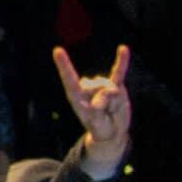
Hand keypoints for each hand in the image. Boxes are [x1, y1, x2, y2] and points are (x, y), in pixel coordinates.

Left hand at [55, 44, 132, 174]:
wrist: (113, 132)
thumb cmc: (100, 128)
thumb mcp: (96, 124)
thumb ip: (98, 110)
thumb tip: (106, 93)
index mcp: (76, 95)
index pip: (69, 78)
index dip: (64, 65)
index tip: (58, 50)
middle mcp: (87, 87)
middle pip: (97, 86)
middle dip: (103, 100)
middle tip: (103, 114)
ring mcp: (102, 86)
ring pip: (109, 86)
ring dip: (114, 101)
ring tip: (111, 110)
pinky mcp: (116, 86)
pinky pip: (119, 72)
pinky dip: (122, 61)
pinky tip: (123, 49)